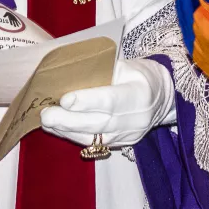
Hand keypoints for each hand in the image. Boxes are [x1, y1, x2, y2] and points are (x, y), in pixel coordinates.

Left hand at [40, 58, 175, 148]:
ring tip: (47, 122)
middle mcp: (135, 118)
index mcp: (139, 93)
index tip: (64, 99)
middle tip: (46, 115)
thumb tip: (70, 74)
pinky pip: (95, 143)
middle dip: (69, 121)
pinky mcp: (122, 143)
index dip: (87, 101)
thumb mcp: (127, 65)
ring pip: (94, 138)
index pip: (110, 100)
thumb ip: (103, 72)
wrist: (163, 97)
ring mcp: (129, 135)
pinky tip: (59, 129)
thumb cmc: (140, 74)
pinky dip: (74, 136)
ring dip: (67, 131)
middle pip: (99, 123)